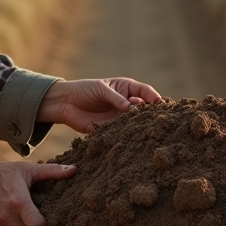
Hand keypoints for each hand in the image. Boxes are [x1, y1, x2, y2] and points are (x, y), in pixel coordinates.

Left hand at [36, 78, 162, 133]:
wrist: (65, 103)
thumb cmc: (84, 90)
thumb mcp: (101, 89)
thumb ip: (116, 98)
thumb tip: (132, 108)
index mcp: (126, 88)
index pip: (146, 92)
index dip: (154, 98)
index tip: (161, 104)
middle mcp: (126, 102)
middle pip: (144, 108)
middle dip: (151, 113)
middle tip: (158, 119)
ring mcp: (120, 116)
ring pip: (135, 121)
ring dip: (140, 125)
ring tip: (146, 129)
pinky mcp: (112, 128)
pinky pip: (123, 132)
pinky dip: (128, 134)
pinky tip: (132, 137)